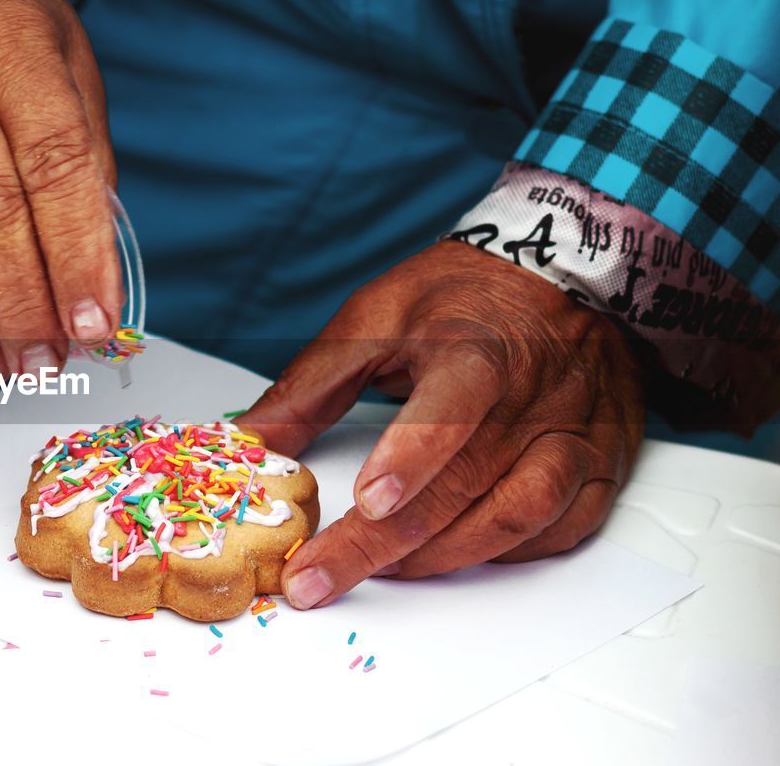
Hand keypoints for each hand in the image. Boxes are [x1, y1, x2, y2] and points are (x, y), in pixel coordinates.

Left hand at [238, 241, 643, 608]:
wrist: (564, 272)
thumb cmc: (462, 298)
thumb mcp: (375, 315)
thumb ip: (311, 384)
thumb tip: (249, 439)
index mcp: (474, 349)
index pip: (452, 406)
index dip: (412, 457)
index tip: (368, 502)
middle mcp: (532, 395)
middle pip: (463, 482)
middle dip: (383, 542)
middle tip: (319, 576)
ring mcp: (573, 434)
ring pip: (516, 517)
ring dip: (441, 556)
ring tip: (378, 569)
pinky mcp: (599, 465)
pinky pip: (558, 530)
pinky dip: (504, 555)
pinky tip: (455, 555)